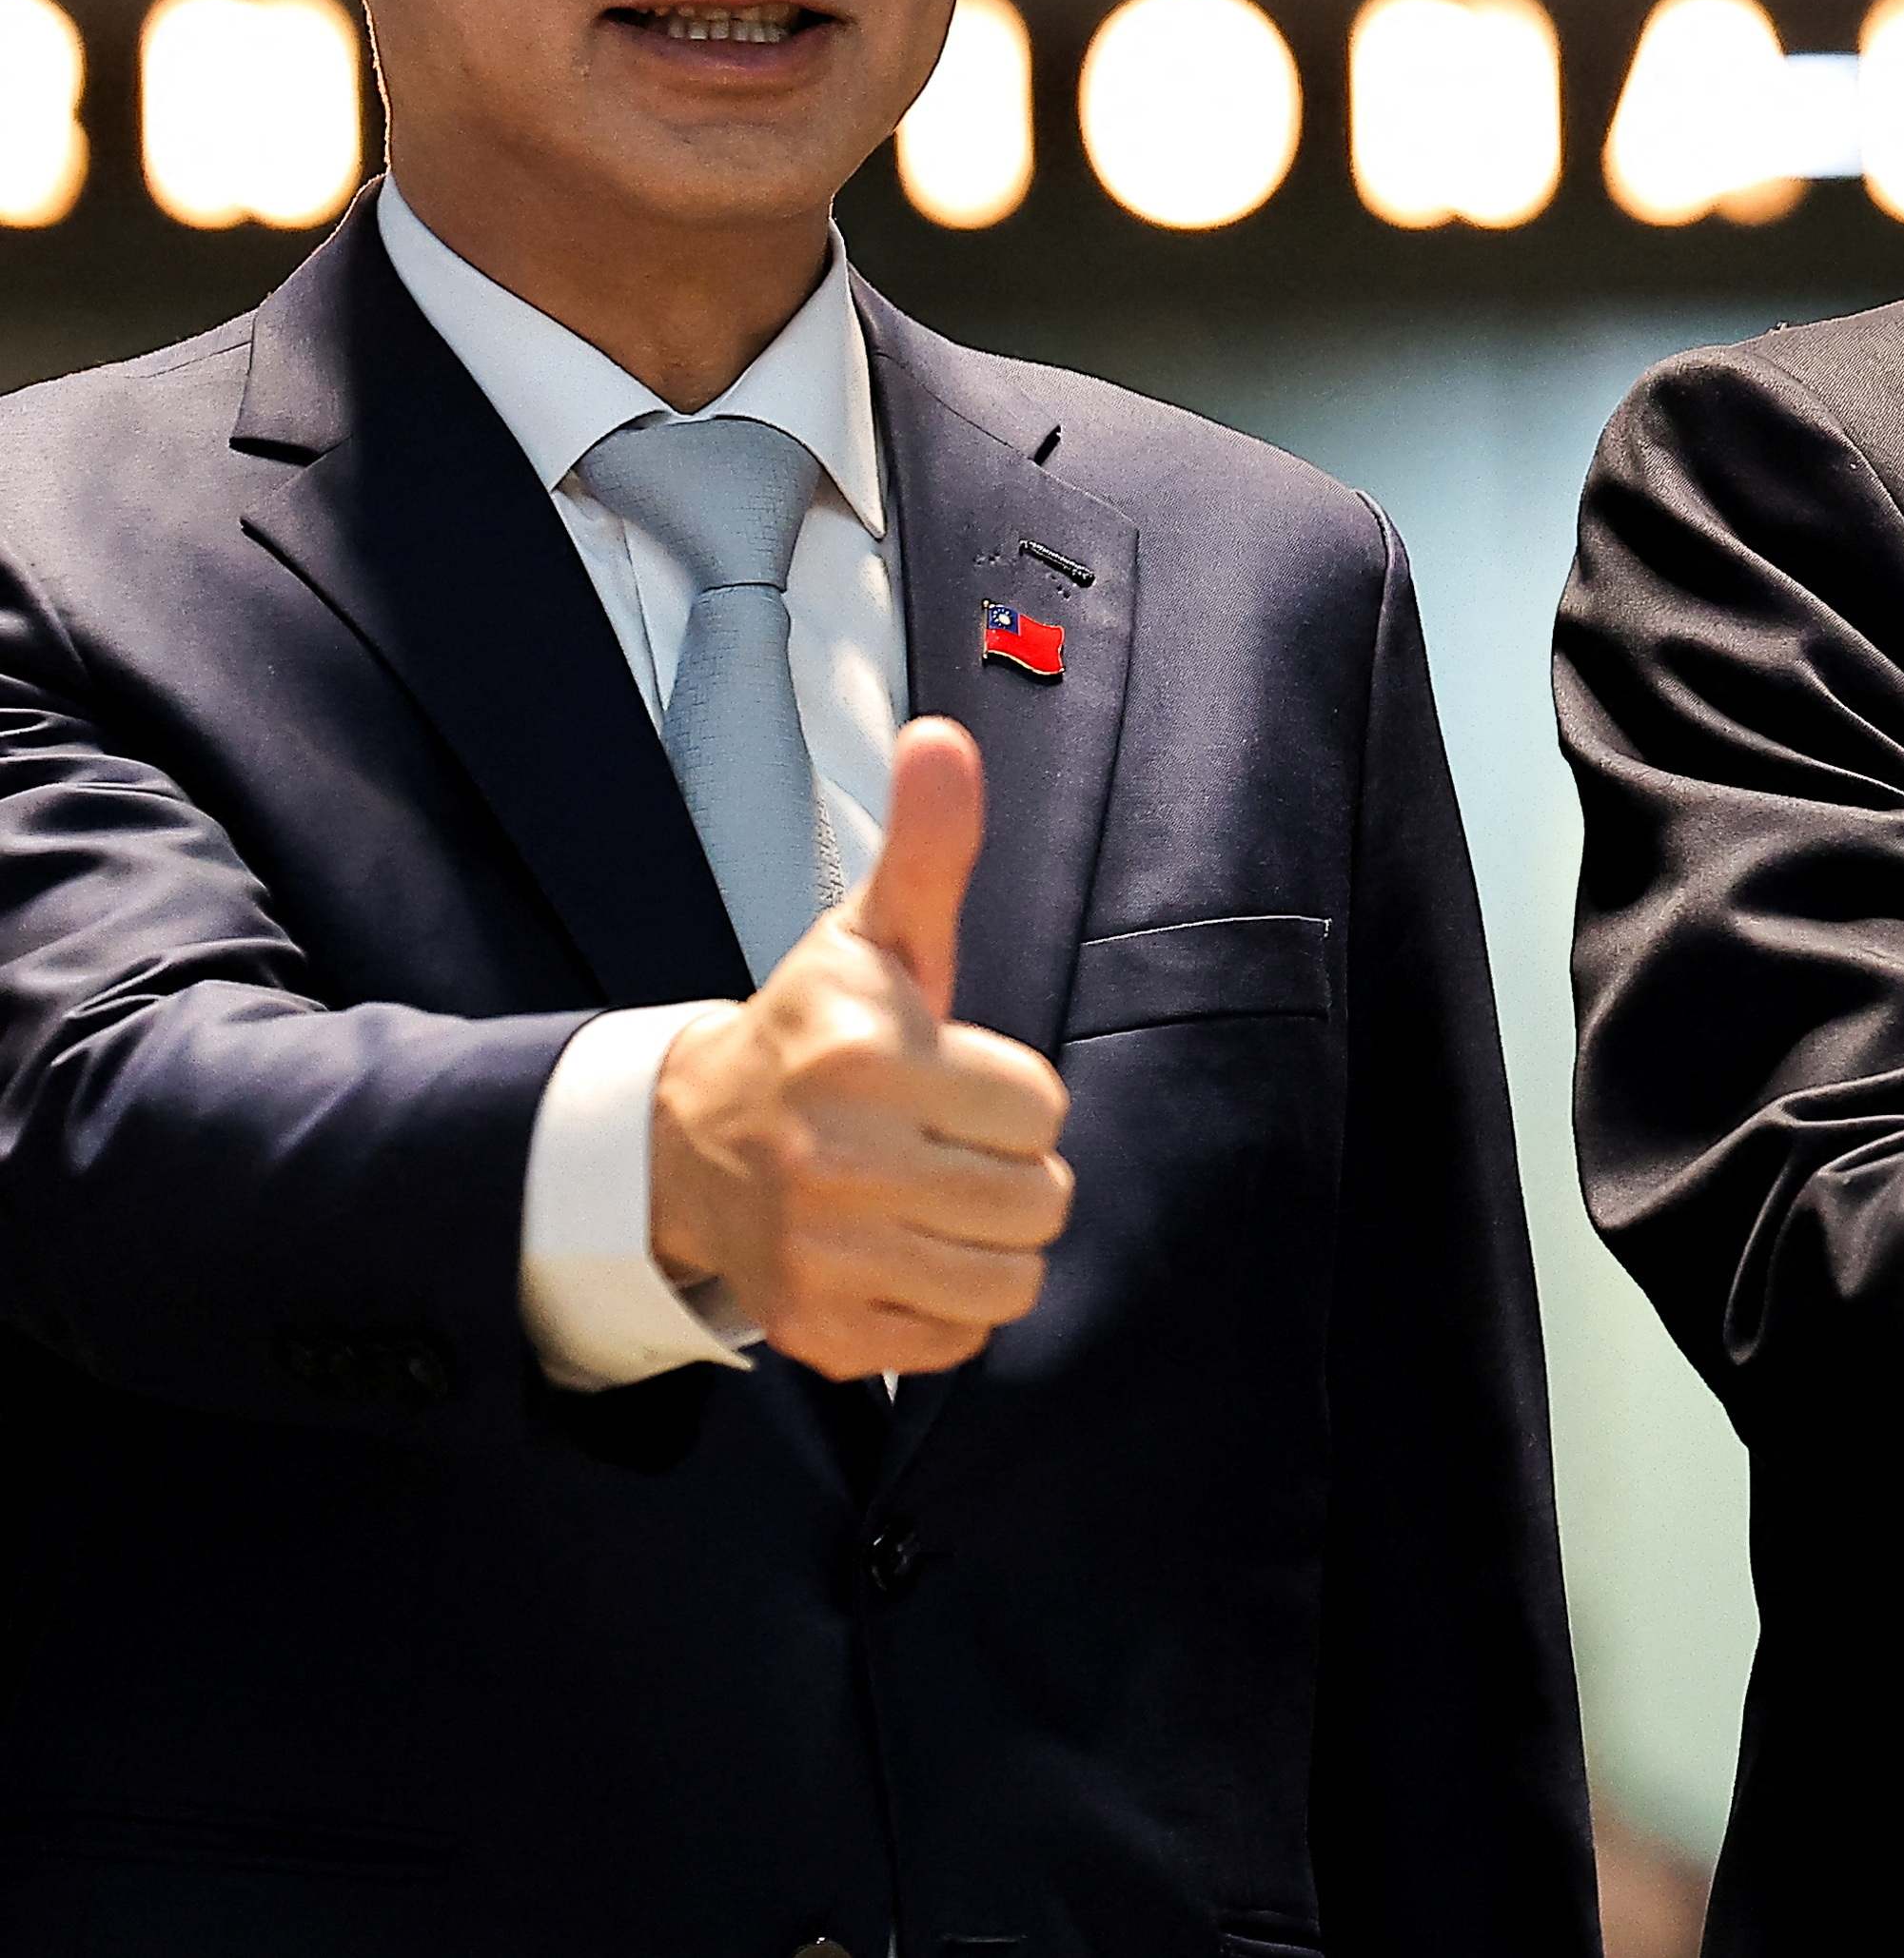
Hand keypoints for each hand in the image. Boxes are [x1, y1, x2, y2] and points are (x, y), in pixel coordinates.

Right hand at [649, 719, 1074, 1379]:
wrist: (690, 1143)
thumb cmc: (814, 1031)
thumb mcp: (872, 935)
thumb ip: (928, 845)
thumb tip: (944, 738)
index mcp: (865, 1061)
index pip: (1039, 1108)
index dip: (1013, 1093)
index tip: (954, 1078)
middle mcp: (837, 1165)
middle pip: (1038, 1200)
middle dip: (1012, 1170)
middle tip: (951, 1143)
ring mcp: (824, 1257)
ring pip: (1010, 1279)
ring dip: (992, 1241)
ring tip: (938, 1196)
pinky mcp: (822, 1332)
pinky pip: (958, 1339)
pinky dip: (949, 1305)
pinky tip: (905, 1250)